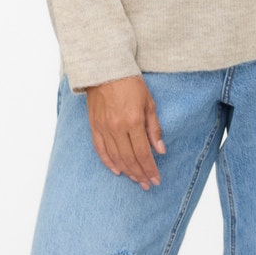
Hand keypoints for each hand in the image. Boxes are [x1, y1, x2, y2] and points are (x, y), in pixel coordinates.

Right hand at [85, 76, 166, 190]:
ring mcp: (104, 128)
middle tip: (147, 185)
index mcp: (133, 121)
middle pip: (129, 158)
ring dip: (127, 171)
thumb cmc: (130, 83)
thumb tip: (160, 150)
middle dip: (140, 174)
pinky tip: (117, 171)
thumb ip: (154, 128)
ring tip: (136, 180)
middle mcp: (117, 127)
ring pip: (115, 157)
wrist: (105, 69)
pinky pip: (100, 149)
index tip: (156, 179)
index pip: (143, 152)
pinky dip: (108, 162)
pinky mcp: (94, 126)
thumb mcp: (149, 103)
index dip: (150, 169)